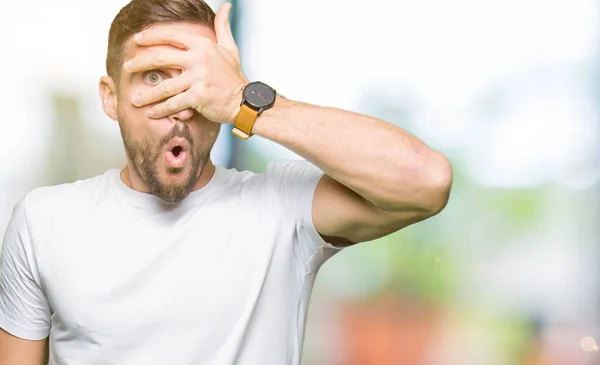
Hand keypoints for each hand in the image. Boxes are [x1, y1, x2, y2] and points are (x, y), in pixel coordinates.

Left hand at [123, 2, 247, 123]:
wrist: (244, 101)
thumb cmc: (234, 76)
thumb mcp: (229, 48)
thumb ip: (223, 26)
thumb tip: (226, 6)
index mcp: (202, 45)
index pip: (171, 35)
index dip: (151, 36)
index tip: (137, 41)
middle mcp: (199, 59)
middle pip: (161, 57)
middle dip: (140, 62)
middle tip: (127, 67)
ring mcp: (198, 78)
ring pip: (165, 85)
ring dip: (147, 94)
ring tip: (135, 99)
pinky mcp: (199, 97)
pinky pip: (174, 103)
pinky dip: (160, 110)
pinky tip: (150, 114)